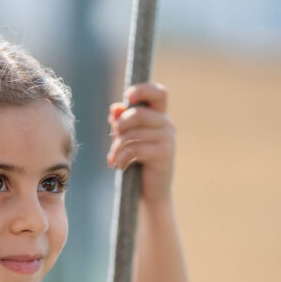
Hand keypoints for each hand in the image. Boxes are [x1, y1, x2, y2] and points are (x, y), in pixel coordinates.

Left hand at [106, 82, 175, 204]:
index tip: (128, 97)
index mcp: (159, 116)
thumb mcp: (126, 139)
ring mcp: (167, 139)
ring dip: (117, 147)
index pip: (158, 93)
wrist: (149, 192)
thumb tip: (115, 107)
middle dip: (120, 126)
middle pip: (139, 113)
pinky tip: (119, 166)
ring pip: (133, 133)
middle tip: (113, 139)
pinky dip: (122, 158)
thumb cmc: (136, 162)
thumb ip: (120, 122)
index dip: (143, 90)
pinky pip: (135, 149)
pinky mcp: (164, 154)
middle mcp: (166, 124)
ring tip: (113, 158)